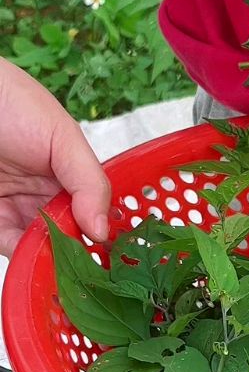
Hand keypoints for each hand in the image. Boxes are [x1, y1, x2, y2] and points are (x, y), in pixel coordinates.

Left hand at [0, 61, 110, 257]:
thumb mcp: (63, 137)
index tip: (115, 254)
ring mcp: (16, 208)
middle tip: (89, 268)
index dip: (103, 233)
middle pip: (69, 235)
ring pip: (41, 247)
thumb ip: (89, 182)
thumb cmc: (14, 103)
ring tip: (63, 266)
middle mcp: (44, 195)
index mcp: (69, 175)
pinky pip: (10, 245)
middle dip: (79, 253)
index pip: (94, 213)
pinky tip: (36, 258)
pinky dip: (24, 257)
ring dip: (52, 259)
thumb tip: (102, 230)